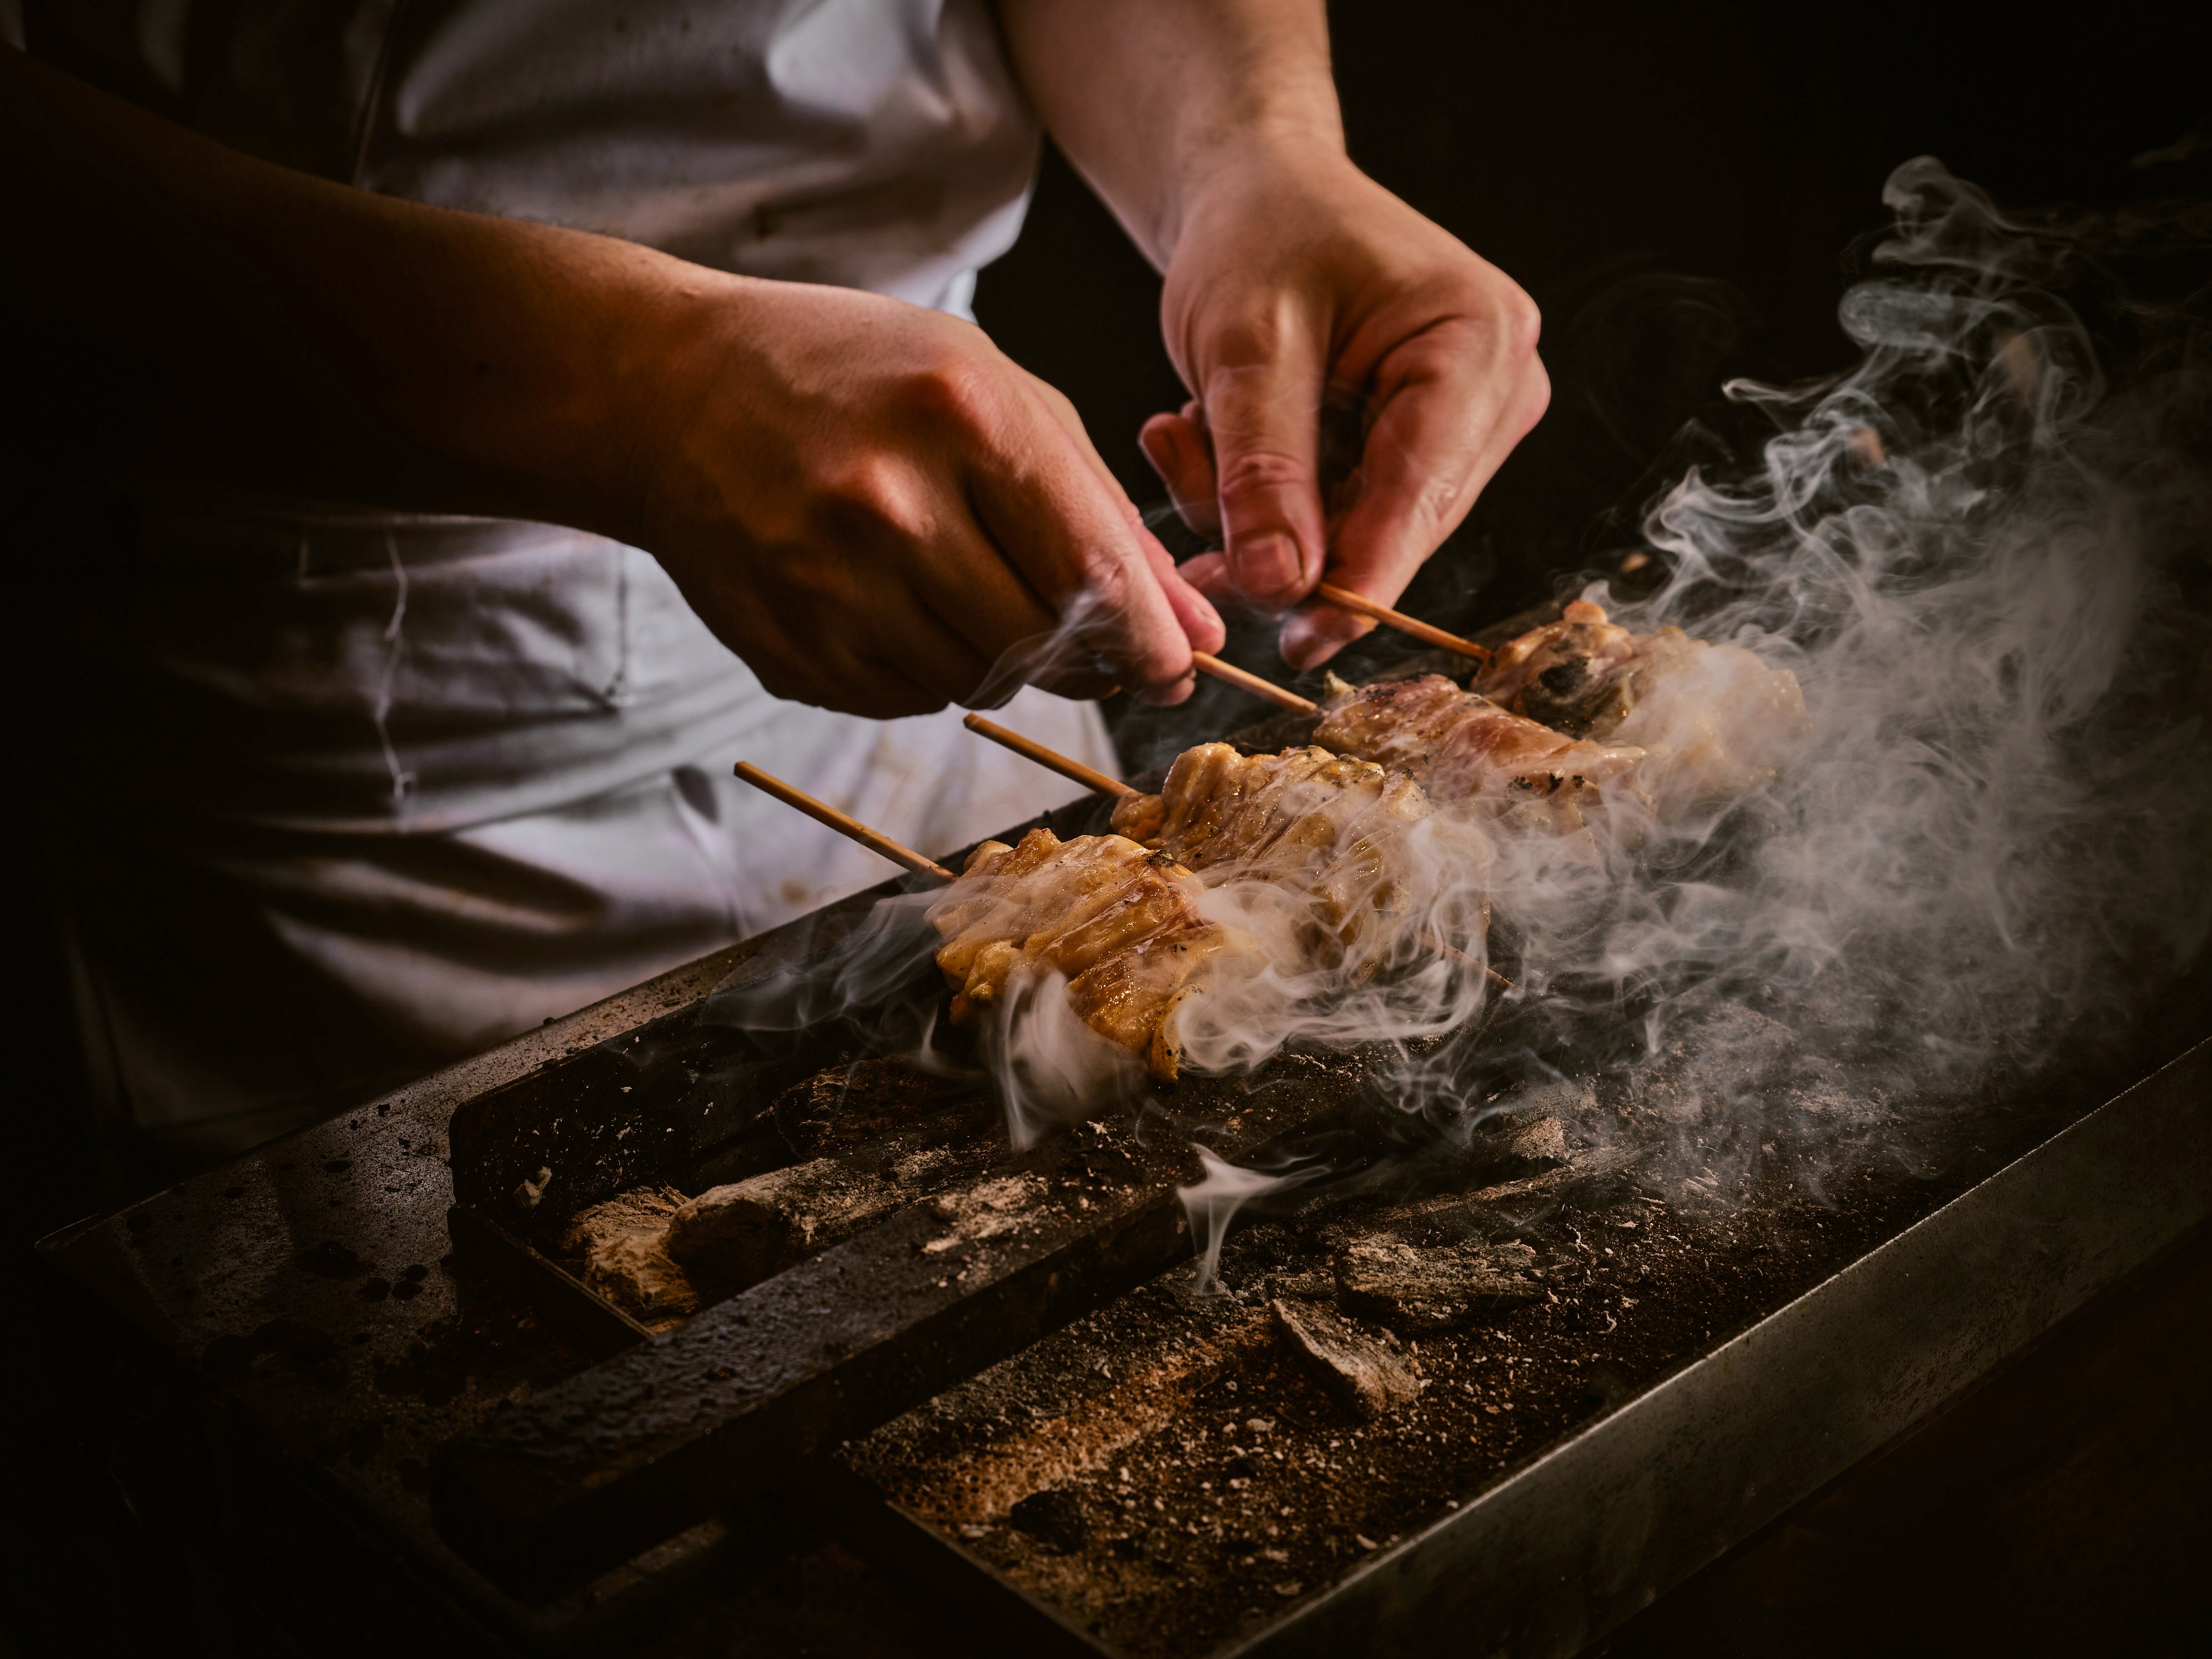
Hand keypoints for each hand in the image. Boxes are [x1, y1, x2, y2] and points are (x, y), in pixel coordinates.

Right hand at [634, 277, 1223, 717]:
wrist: (676, 392)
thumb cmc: (861, 378)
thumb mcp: (996, 395)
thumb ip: (1102, 512)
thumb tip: (1192, 632)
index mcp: (961, 418)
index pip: (1091, 573)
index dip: (1151, 642)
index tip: (1174, 669)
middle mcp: (890, 504)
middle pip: (1041, 643)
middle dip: (1083, 657)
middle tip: (1084, 637)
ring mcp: (829, 584)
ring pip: (975, 681)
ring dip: (999, 658)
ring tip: (963, 586)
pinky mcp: (788, 647)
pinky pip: (905, 699)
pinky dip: (926, 667)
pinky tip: (897, 601)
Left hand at [1138, 149, 1548, 669]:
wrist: (1259, 194)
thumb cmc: (1260, 236)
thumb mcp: (1244, 343)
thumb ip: (1263, 466)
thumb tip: (1282, 588)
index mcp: (1479, 343)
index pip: (1422, 494)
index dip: (1358, 580)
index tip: (1300, 643)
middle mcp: (1494, 393)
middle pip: (1393, 526)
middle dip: (1283, 536)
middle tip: (1181, 477)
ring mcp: (1460, 429)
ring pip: (1354, 535)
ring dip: (1256, 516)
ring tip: (1185, 436)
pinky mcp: (1414, 452)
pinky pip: (1336, 520)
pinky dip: (1261, 504)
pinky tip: (1206, 443)